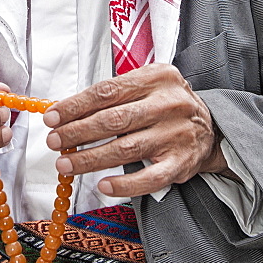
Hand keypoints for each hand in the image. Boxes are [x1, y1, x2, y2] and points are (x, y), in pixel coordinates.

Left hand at [42, 63, 225, 196]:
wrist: (210, 127)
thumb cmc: (167, 104)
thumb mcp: (147, 84)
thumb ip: (113, 93)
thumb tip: (67, 111)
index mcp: (156, 78)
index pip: (107, 92)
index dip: (75, 106)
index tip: (52, 117)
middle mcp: (168, 104)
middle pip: (113, 120)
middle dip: (77, 132)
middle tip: (54, 141)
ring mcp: (175, 135)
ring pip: (125, 150)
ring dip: (90, 159)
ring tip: (66, 163)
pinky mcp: (181, 163)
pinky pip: (148, 178)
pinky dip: (124, 184)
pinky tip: (103, 184)